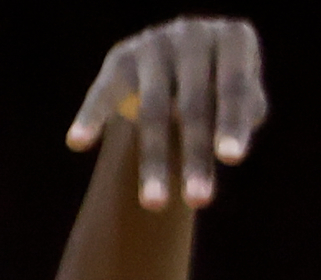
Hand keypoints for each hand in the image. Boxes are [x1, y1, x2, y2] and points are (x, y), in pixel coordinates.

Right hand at [67, 18, 267, 210]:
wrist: (179, 56)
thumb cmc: (219, 85)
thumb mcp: (238, 98)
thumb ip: (243, 117)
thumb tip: (227, 147)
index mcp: (233, 38)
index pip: (233, 85)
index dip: (231, 122)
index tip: (231, 160)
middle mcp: (193, 33)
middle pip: (193, 104)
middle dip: (195, 154)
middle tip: (200, 201)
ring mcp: (153, 44)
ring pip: (153, 111)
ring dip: (154, 162)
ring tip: (155, 205)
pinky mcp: (119, 59)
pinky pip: (103, 93)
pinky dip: (90, 117)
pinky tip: (76, 143)